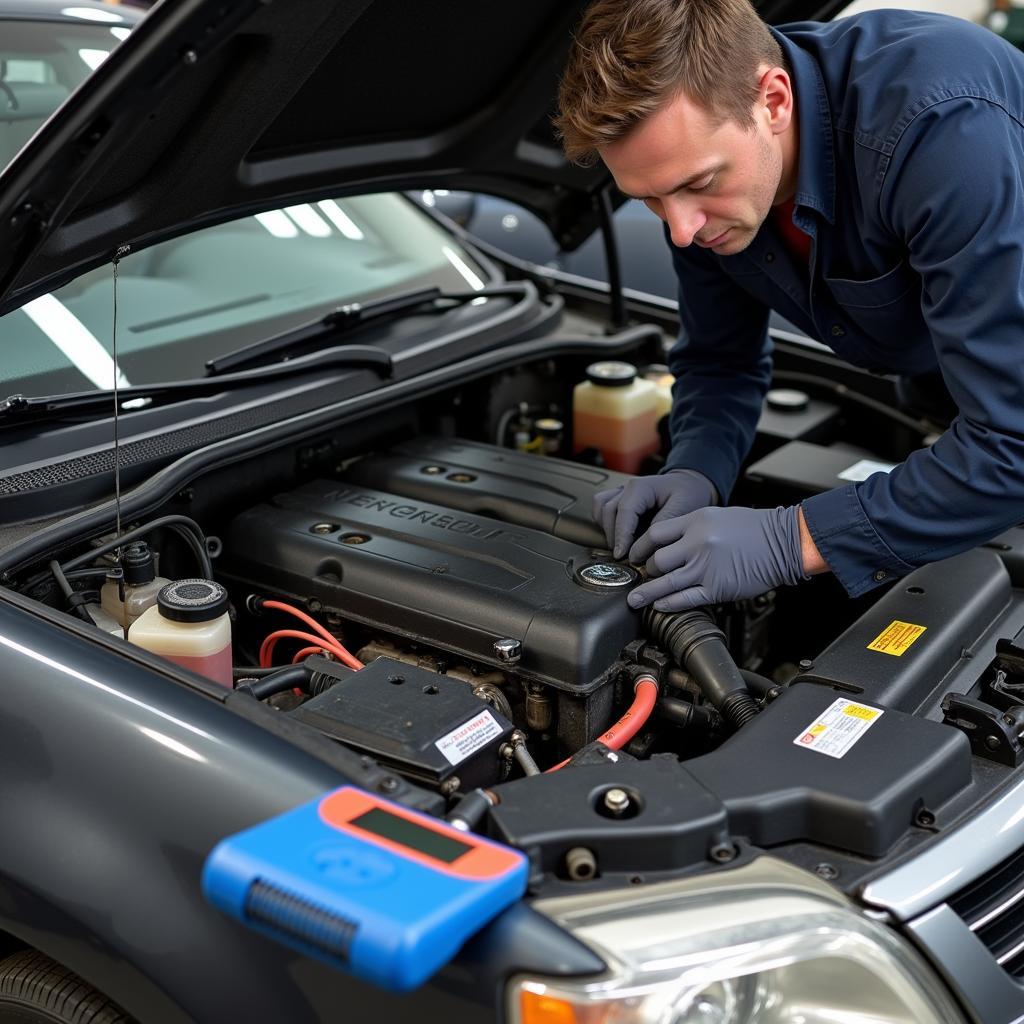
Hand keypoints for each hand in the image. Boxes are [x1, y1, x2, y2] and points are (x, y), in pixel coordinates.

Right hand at [592, 469, 716, 559]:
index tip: (621, 555)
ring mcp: (621, 492)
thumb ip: (663, 524)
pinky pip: (601, 508)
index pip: (624, 511)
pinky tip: (619, 536)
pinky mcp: (618, 499)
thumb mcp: (684, 508)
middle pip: (608, 512)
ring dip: (607, 530)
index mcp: (642, 487)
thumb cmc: (689, 494)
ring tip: (623, 546)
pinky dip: (605, 523)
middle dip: (614, 537)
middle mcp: (627, 487)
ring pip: (601, 509)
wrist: (689, 485)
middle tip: (625, 557)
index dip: (621, 535)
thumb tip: (646, 544)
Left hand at [626, 505, 806, 612]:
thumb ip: (690, 527)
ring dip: (647, 592)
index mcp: (696, 521)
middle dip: (647, 570)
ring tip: (635, 600)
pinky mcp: (717, 588)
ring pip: (666, 582)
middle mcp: (698, 543)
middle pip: (657, 560)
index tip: (634, 555)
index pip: (655, 534)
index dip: (639, 547)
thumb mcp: (717, 516)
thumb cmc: (754, 529)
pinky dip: (669, 603)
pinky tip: (660, 605)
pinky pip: (685, 598)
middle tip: (642, 577)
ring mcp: (706, 567)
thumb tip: (668, 544)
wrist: (783, 542)